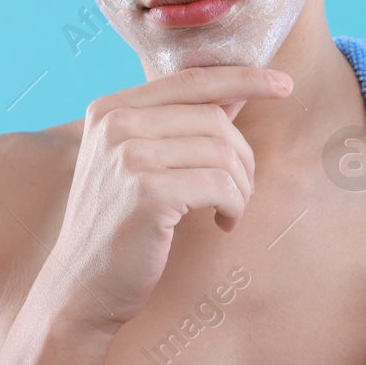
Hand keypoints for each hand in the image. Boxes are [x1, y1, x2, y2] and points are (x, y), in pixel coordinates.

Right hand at [43, 66, 291, 329]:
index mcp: (111, 109)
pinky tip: (223, 223)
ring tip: (230, 210)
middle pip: (214, 119)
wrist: (81, 286)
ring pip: (223, 152)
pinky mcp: (149, 193)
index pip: (192, 79)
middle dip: (242, 156)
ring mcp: (130, 157)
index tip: (284, 83)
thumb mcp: (137, 162)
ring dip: (241, 186)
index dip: (244, 78)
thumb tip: (236, 93)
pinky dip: (234, 206)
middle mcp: (116, 124)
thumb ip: (180, 123)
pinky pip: (221, 185)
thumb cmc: (118, 224)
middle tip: (241, 190)